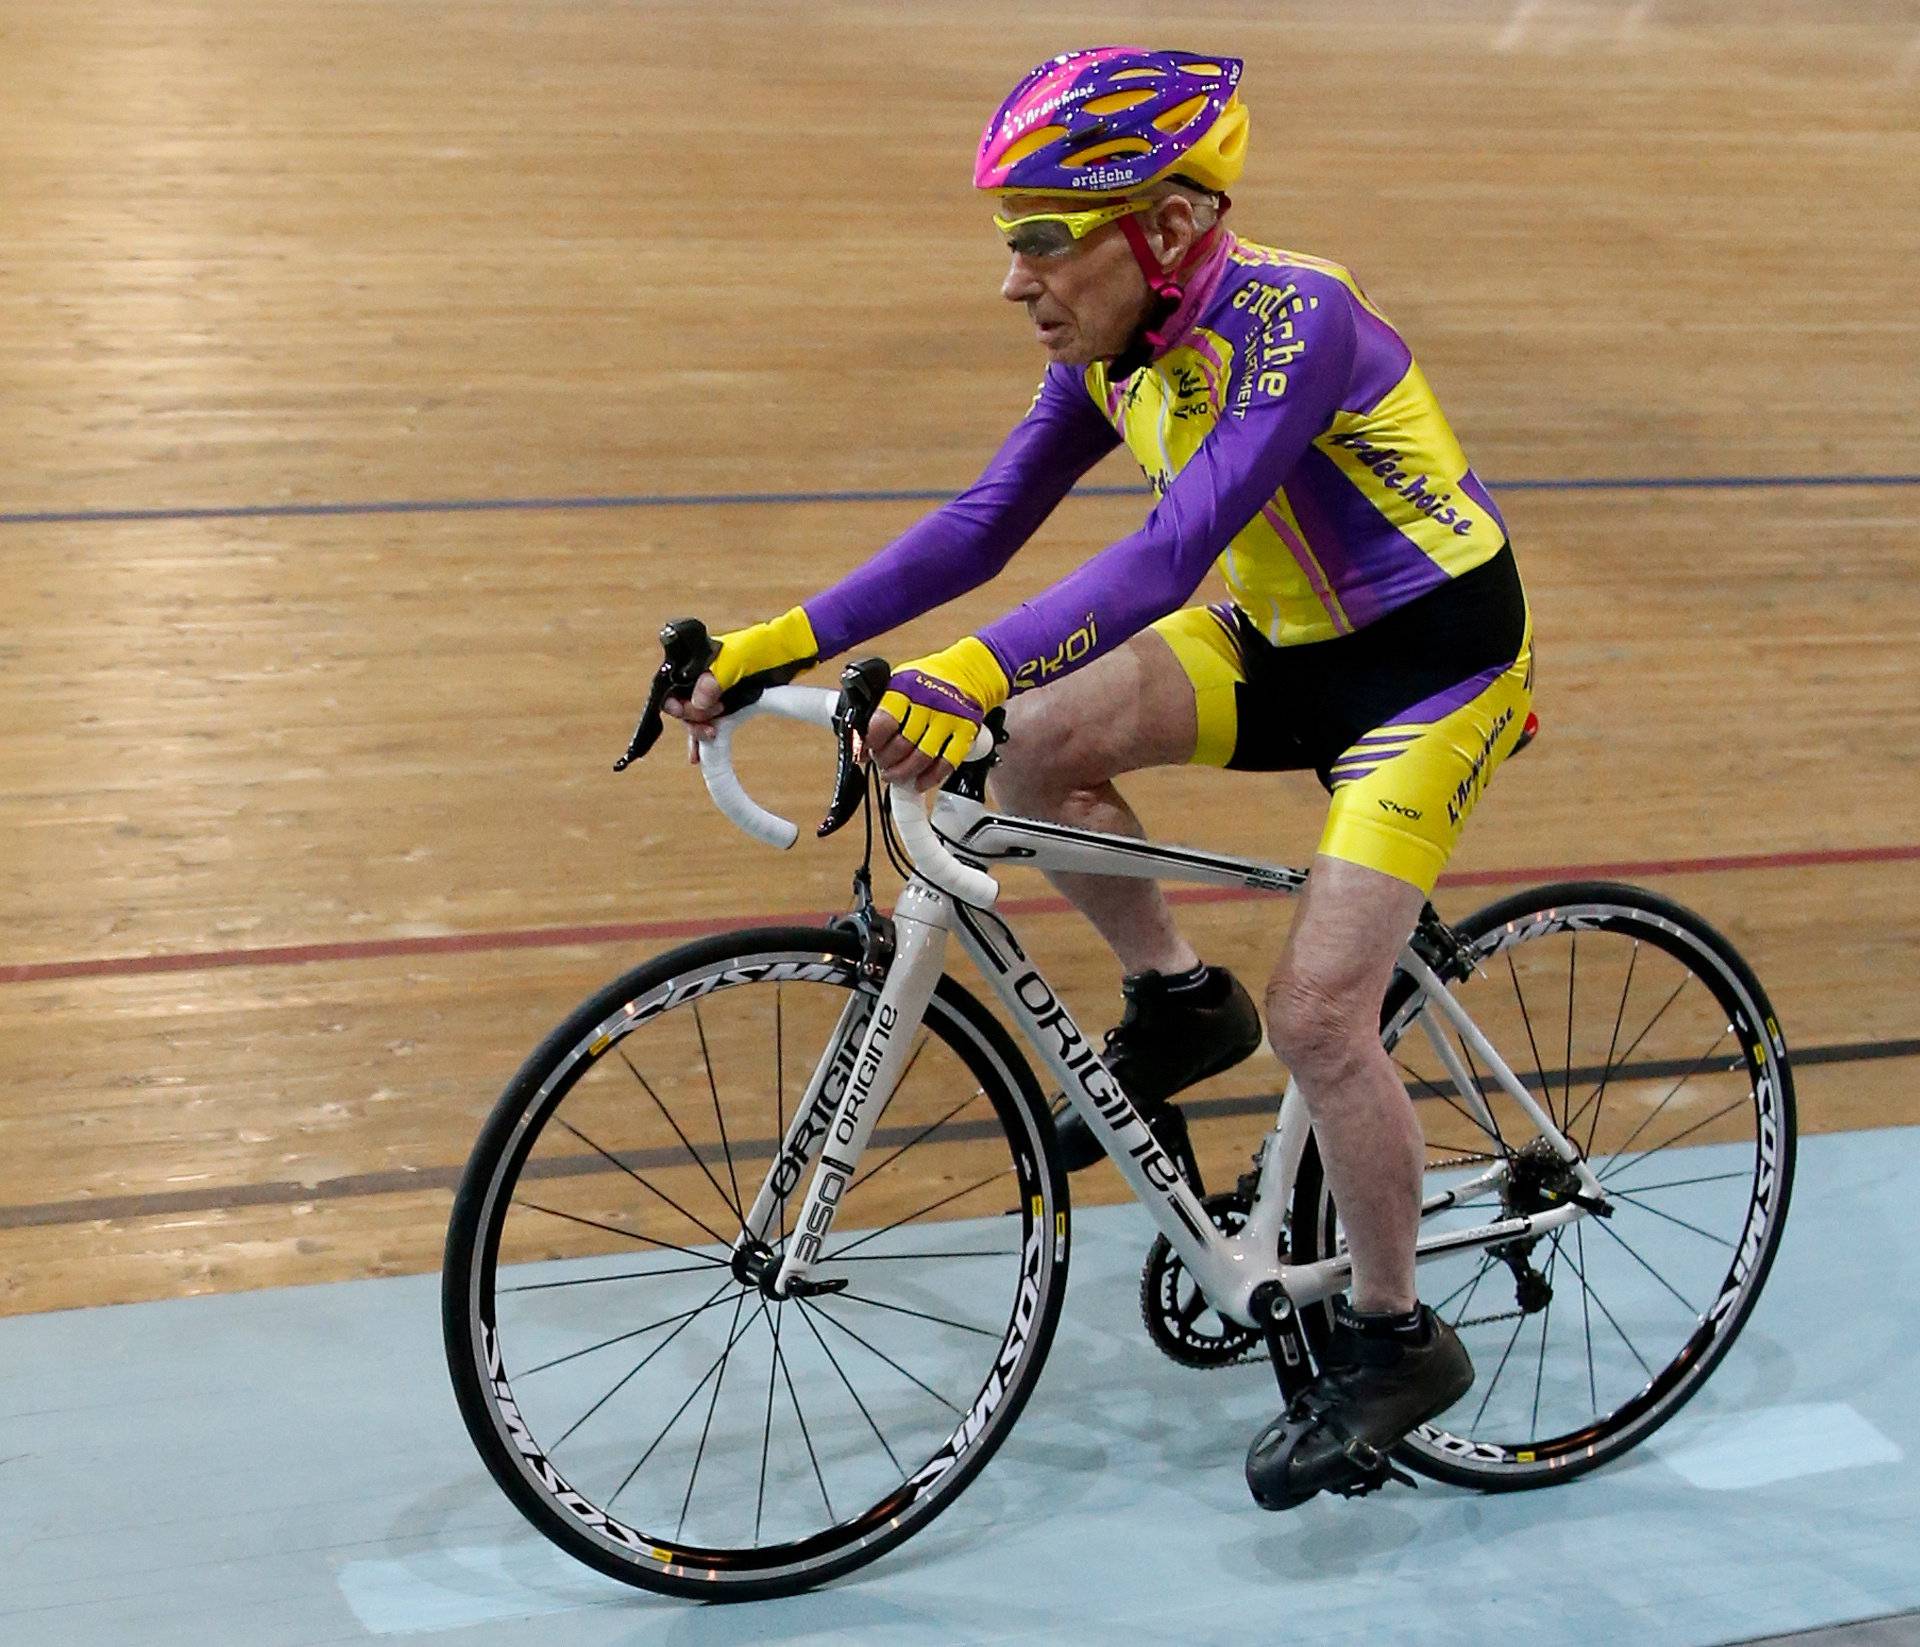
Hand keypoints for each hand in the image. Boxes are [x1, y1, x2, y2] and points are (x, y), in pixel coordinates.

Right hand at [664, 606, 817, 761]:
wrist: (787, 651)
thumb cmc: (759, 649)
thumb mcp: (734, 662)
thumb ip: (713, 681)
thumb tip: (695, 703)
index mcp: (694, 663)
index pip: (671, 689)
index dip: (677, 705)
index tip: (692, 712)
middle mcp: (699, 677)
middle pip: (682, 706)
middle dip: (694, 718)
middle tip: (712, 721)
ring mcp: (713, 691)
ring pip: (695, 717)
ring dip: (699, 729)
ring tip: (712, 736)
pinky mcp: (728, 702)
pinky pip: (709, 722)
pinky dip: (703, 737)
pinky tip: (697, 756)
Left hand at [868, 637, 1009, 792]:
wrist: (970, 671)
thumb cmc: (929, 679)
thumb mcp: (900, 681)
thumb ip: (882, 708)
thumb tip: (860, 742)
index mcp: (906, 688)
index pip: (884, 721)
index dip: (872, 741)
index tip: (868, 748)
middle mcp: (928, 702)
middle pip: (902, 744)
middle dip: (886, 760)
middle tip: (882, 763)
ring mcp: (948, 719)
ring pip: (922, 757)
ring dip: (904, 773)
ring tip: (895, 775)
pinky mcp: (966, 732)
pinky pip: (947, 763)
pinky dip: (930, 778)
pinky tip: (919, 782)